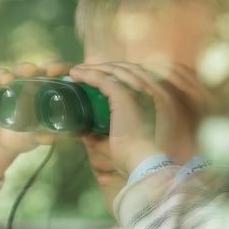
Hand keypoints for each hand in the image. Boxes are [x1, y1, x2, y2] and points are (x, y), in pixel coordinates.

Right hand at [0, 60, 68, 187]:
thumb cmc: (22, 136)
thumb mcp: (36, 138)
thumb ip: (45, 136)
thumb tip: (52, 137)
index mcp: (48, 93)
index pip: (61, 77)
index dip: (67, 72)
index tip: (73, 75)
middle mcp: (32, 84)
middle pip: (44, 68)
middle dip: (51, 65)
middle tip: (53, 70)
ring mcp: (13, 83)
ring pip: (21, 69)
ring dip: (26, 68)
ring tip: (30, 71)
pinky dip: (3, 75)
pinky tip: (7, 79)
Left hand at [68, 62, 201, 175]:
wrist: (142, 161)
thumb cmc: (134, 156)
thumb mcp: (118, 143)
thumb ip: (103, 139)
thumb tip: (87, 137)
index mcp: (152, 100)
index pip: (134, 77)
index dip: (115, 73)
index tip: (97, 75)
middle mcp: (148, 91)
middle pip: (124, 69)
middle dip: (103, 67)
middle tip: (84, 70)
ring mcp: (137, 92)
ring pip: (114, 71)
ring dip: (93, 69)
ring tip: (76, 71)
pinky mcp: (125, 96)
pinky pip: (104, 80)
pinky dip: (89, 75)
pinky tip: (77, 74)